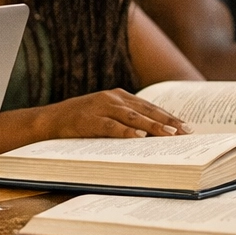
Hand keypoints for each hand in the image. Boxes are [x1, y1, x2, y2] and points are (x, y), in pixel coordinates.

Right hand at [29, 89, 190, 140]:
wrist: (48, 120)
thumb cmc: (80, 121)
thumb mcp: (105, 115)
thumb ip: (126, 120)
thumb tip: (154, 136)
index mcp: (119, 96)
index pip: (150, 107)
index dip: (168, 117)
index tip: (187, 127)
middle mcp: (112, 98)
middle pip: (146, 110)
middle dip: (167, 122)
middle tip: (185, 132)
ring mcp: (100, 107)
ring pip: (132, 117)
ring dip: (152, 126)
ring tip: (169, 135)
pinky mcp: (88, 119)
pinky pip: (110, 126)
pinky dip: (125, 132)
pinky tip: (139, 138)